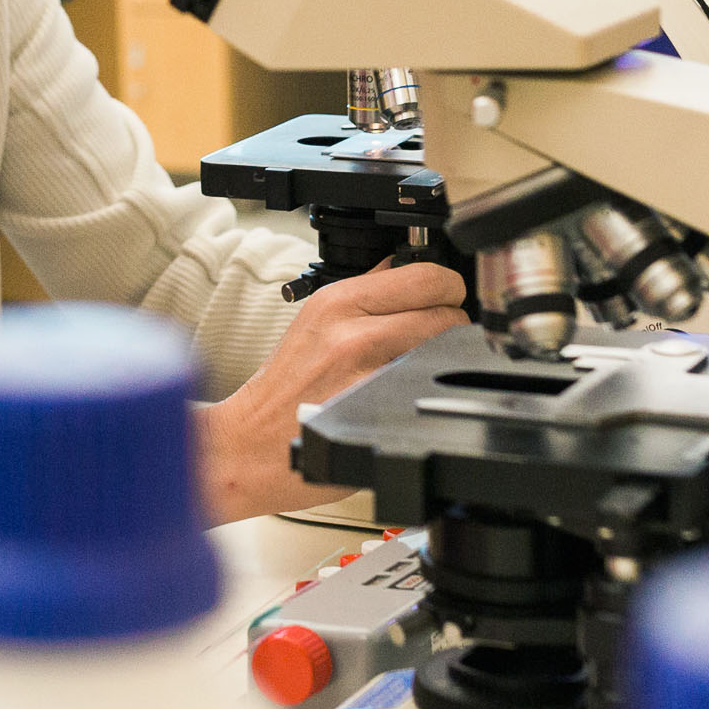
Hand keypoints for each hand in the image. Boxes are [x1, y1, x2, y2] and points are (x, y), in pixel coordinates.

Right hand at [198, 259, 466, 523]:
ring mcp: (370, 375)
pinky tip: (414, 394)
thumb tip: (399, 265)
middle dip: (453, 324)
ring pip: (448, 350)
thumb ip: (362, 292)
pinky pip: (432, 388)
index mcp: (338, 301)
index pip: (426, 276)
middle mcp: (353, 332)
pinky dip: (434, 389)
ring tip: (426, 365)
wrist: (255, 443)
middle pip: (446, 313)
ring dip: (449, 357)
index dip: (447, 289)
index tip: (444, 299)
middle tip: (440, 337)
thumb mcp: (315, 321)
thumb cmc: (284, 388)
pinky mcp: (382, 413)